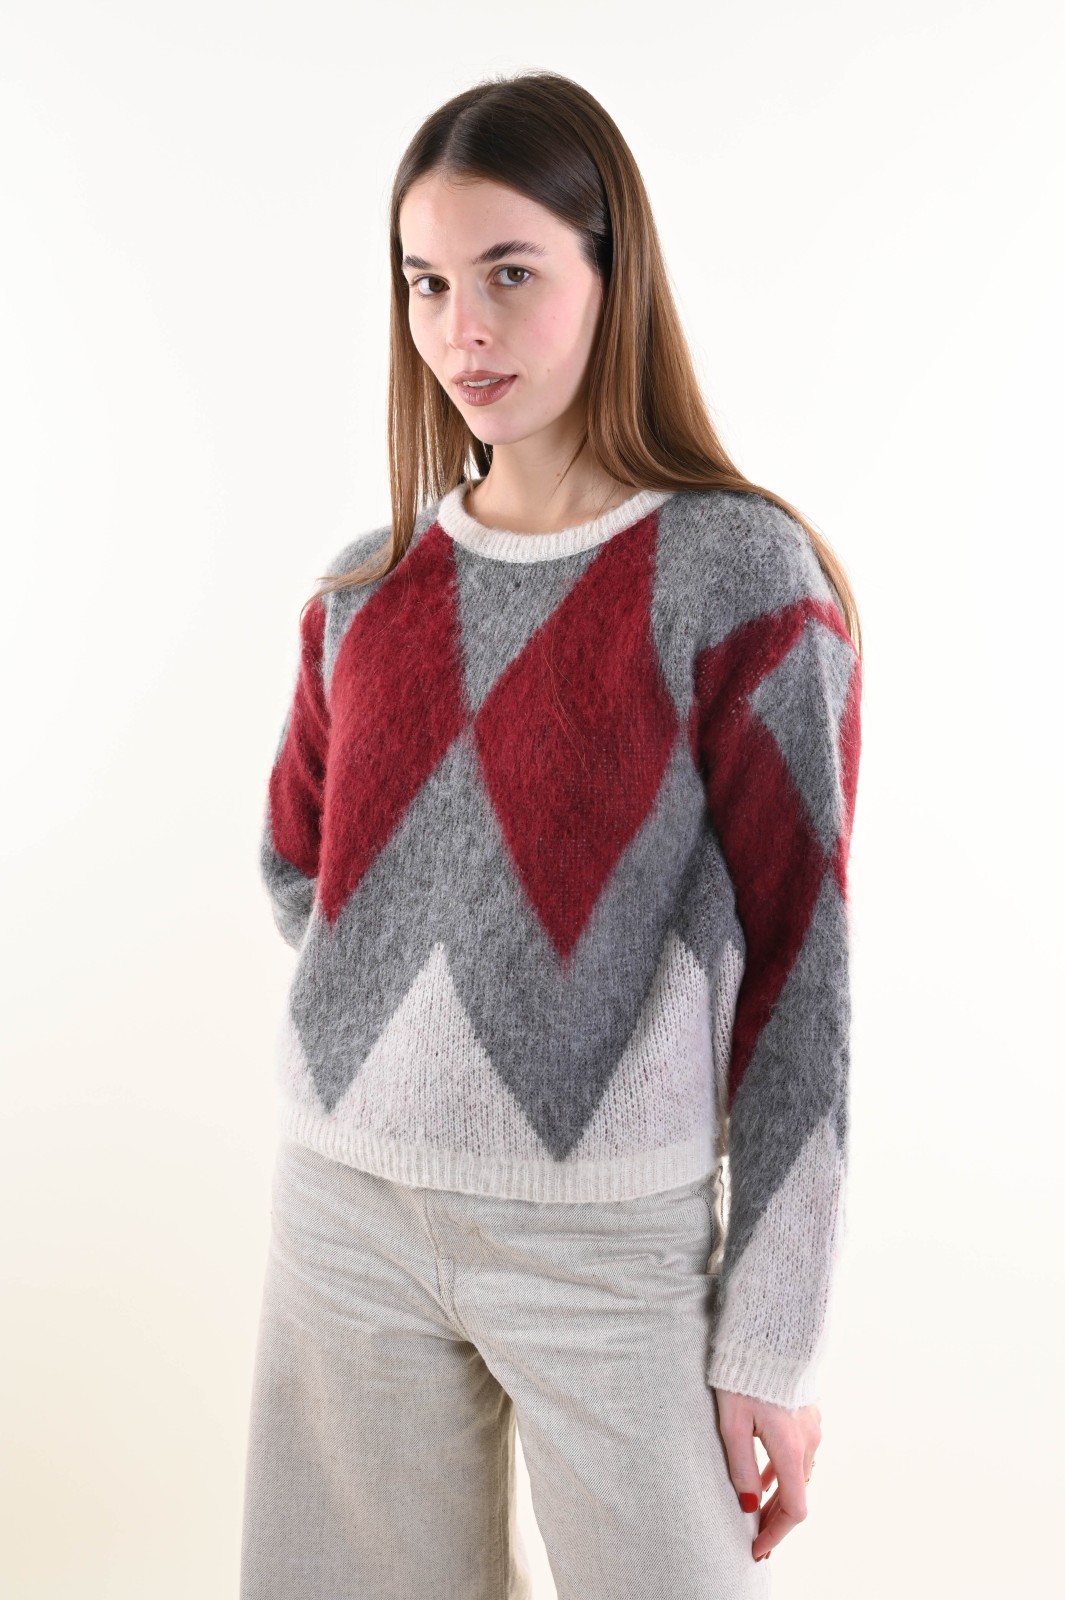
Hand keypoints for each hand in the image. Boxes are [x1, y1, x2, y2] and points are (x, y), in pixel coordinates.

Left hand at [713, 1388, 820, 1560]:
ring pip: (799, 1474)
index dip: (777, 1534)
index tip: (758, 1549)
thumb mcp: (732, 1424)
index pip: (794, 1510)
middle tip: (754, 1537)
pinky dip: (783, 1472)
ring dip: (779, 1496)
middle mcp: (809, 1441)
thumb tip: (747, 1507)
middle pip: (798, 1495)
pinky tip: (764, 1476)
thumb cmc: (742, 1375)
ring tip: (755, 1510)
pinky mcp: (807, 1412)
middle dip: (776, 1520)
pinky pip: (799, 1453)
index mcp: (792, 1449)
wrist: (767, 1331)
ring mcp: (812, 1425)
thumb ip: (741, 1467)